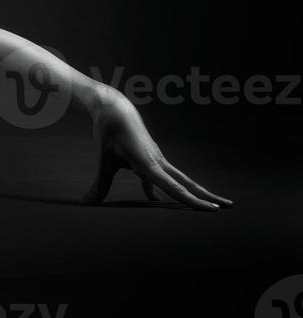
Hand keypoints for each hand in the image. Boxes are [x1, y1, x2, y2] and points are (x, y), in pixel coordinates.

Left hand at [80, 92, 230, 210]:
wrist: (113, 107)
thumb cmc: (108, 131)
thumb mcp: (104, 160)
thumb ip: (100, 185)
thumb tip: (86, 203)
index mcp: (149, 164)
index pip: (175, 188)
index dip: (193, 201)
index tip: (214, 210)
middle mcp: (158, 162)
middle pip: (187, 184)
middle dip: (206, 197)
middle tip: (230, 207)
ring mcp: (156, 159)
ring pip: (179, 179)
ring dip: (194, 192)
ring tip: (210, 204)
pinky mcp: (150, 157)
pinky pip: (161, 176)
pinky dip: (161, 188)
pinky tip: (152, 199)